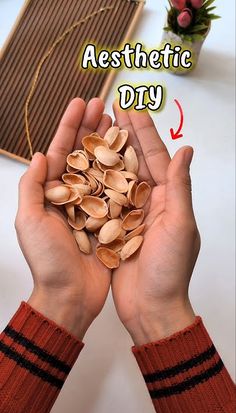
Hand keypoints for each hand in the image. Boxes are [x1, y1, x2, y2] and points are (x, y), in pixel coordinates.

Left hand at [15, 98, 111, 339]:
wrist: (71, 295)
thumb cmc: (47, 261)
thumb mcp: (30, 221)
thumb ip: (32, 187)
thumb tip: (38, 155)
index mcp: (50, 193)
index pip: (59, 151)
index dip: (69, 126)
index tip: (80, 103)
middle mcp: (72, 195)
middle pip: (82, 154)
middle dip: (91, 128)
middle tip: (103, 103)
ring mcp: (92, 205)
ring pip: (101, 167)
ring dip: (108, 143)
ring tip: (117, 120)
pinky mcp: (110, 218)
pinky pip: (117, 190)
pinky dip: (123, 170)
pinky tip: (132, 153)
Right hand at [112, 104, 199, 344]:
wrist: (151, 306)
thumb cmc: (170, 270)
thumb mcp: (180, 225)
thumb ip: (179, 187)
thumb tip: (187, 149)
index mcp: (168, 197)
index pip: (155, 156)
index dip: (143, 130)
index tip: (132, 106)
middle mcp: (149, 201)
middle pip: (135, 160)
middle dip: (125, 133)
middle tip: (113, 107)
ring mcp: (131, 212)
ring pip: (118, 175)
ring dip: (108, 151)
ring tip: (97, 127)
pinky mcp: (114, 226)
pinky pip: (104, 198)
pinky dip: (96, 179)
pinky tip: (85, 163)